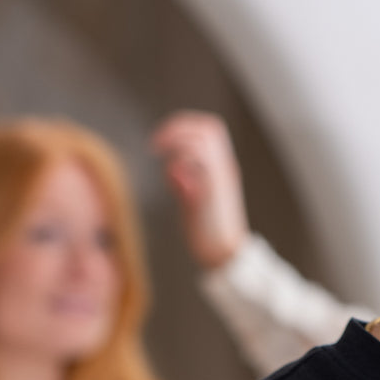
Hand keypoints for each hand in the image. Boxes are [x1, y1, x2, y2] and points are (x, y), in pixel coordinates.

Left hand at [150, 110, 251, 269]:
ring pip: (202, 140)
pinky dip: (179, 162)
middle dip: (178, 127)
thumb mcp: (194, 201)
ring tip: (157, 152)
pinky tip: (172, 179)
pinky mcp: (212, 190)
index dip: (185, 126)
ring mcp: (220, 178)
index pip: (210, 130)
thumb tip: (173, 169)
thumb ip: (185, 183)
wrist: (224, 253)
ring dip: (175, 141)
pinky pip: (198, 162)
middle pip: (208, 129)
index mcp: (223, 168)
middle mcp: (224, 168)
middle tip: (155, 144)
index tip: (163, 138)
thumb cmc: (207, 230)